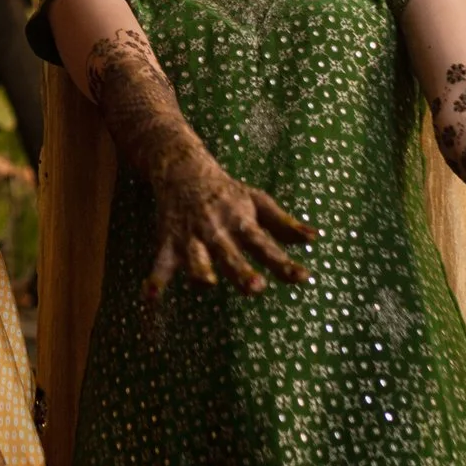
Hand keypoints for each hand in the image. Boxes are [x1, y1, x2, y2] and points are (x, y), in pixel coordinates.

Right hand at [147, 146, 314, 295]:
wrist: (182, 168)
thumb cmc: (226, 191)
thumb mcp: (258, 201)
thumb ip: (284, 224)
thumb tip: (315, 239)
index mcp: (242, 223)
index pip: (267, 246)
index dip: (284, 264)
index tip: (303, 277)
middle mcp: (218, 232)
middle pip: (231, 255)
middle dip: (242, 271)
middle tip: (256, 287)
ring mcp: (192, 238)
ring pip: (197, 259)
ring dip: (202, 271)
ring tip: (207, 283)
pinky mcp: (169, 242)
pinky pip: (160, 264)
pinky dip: (155, 279)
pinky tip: (150, 296)